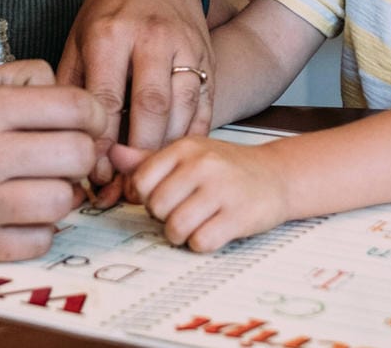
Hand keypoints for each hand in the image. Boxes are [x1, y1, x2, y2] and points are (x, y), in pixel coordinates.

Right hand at [0, 59, 106, 260]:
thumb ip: (19, 77)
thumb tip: (68, 91)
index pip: (73, 107)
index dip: (93, 113)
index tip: (87, 120)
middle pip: (77, 155)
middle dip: (82, 152)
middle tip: (68, 152)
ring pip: (63, 202)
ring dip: (64, 193)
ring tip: (46, 183)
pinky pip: (38, 241)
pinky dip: (41, 228)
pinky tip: (25, 211)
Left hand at [58, 0, 215, 159]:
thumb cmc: (110, 10)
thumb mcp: (79, 38)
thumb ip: (73, 86)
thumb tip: (70, 140)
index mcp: (111, 33)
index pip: (107, 101)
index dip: (101, 143)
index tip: (95, 170)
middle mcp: (152, 38)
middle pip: (150, 109)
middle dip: (137, 152)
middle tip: (124, 180)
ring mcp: (186, 46)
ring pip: (182, 110)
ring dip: (165, 149)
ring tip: (148, 172)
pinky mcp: (207, 57)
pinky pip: (204, 105)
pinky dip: (191, 135)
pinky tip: (174, 152)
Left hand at [111, 137, 289, 251]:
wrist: (278, 175)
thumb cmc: (228, 167)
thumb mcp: (191, 155)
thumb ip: (149, 159)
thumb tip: (111, 154)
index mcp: (187, 147)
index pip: (141, 181)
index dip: (147, 196)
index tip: (163, 197)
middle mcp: (204, 165)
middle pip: (156, 207)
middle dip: (165, 217)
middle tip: (183, 210)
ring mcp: (222, 190)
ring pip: (175, 227)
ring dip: (182, 234)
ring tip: (196, 223)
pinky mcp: (239, 216)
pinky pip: (201, 242)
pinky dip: (203, 243)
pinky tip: (214, 230)